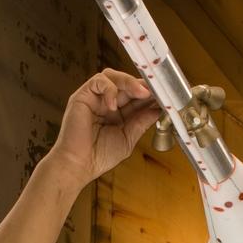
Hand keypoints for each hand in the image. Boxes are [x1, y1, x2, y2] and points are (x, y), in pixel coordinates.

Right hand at [50, 69, 160, 185]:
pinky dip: (110, 90)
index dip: (150, 94)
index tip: (164, 96)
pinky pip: (99, 81)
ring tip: (142, 93)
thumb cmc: (98, 156)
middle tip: (157, 91)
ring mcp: (95, 98)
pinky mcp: (83, 96)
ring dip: (129, 82)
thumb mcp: (128, 138)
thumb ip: (142, 122)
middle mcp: (107, 102)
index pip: (136, 97)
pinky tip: (113, 106)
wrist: (78, 165)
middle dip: (143, 86)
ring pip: (113, 76)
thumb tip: (158, 109)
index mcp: (118, 113)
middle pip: (126, 83)